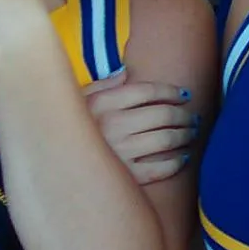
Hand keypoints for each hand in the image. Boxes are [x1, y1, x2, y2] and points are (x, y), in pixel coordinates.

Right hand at [81, 71, 198, 185]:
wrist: (55, 166)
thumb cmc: (71, 130)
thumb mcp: (80, 102)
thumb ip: (104, 86)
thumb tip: (127, 72)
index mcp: (103, 103)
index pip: (148, 91)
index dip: (172, 92)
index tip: (185, 96)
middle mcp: (112, 126)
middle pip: (163, 115)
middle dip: (185, 115)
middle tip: (193, 117)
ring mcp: (119, 152)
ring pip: (167, 140)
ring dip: (185, 136)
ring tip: (191, 133)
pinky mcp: (125, 177)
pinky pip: (160, 169)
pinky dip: (176, 163)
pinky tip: (182, 158)